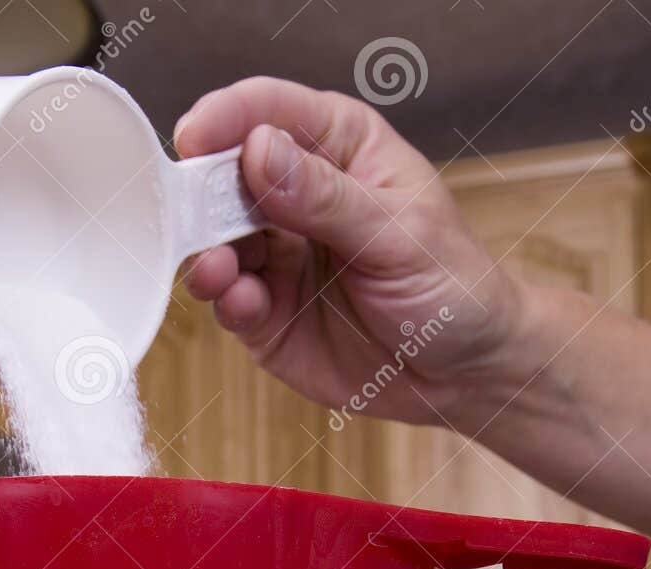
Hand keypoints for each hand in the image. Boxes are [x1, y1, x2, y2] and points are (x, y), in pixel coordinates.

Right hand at [174, 77, 526, 428]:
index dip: (231, 118)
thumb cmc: (451, 287)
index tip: (196, 137)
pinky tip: (244, 303)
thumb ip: (326, 197)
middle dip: (203, 191)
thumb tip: (259, 151)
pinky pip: (231, 301)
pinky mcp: (268, 315)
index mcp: (340, 148)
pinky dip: (227, 301)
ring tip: (218, 268)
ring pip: (218, 241)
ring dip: (208, 251)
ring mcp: (279, 257)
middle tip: (187, 210)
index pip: (273, 112)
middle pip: (229, 175)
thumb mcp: (398, 234)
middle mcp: (298, 196)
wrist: (463, 374)